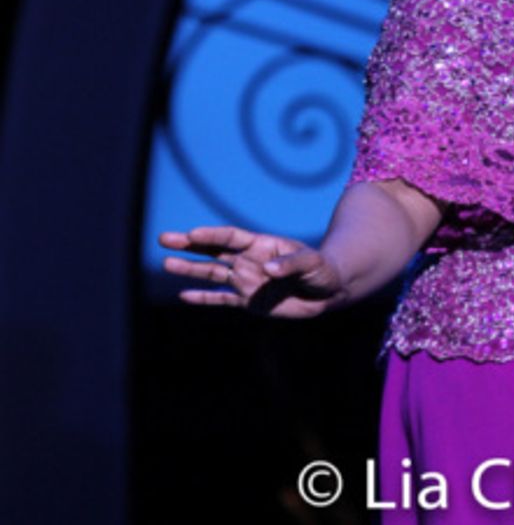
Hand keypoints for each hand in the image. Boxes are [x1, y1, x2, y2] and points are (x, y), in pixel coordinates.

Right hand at [159, 225, 347, 317]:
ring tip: (166, 263)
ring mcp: (246, 280)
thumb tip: (267, 270)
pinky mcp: (248, 301)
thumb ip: (291, 264)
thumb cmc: (323, 270)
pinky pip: (221, 299)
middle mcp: (248, 261)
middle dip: (189, 245)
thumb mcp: (312, 264)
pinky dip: (204, 298)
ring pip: (212, 274)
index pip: (231, 237)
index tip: (192, 233)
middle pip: (213, 251)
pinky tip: (184, 295)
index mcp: (262, 245)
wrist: (329, 292)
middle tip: (163, 239)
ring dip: (190, 269)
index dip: (212, 235)